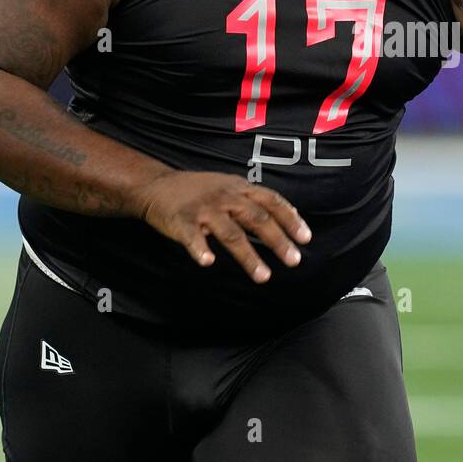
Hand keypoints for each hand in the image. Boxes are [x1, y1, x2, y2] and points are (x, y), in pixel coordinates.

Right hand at [137, 171, 310, 282]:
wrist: (157, 185)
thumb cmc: (199, 190)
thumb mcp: (231, 187)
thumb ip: (256, 201)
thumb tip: (290, 218)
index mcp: (240, 188)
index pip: (272, 201)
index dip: (290, 219)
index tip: (305, 238)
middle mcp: (226, 197)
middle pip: (257, 218)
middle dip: (277, 241)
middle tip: (293, 260)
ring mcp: (204, 209)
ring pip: (231, 233)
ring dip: (248, 256)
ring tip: (263, 276)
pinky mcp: (182, 221)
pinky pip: (192, 236)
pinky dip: (200, 248)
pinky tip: (208, 262)